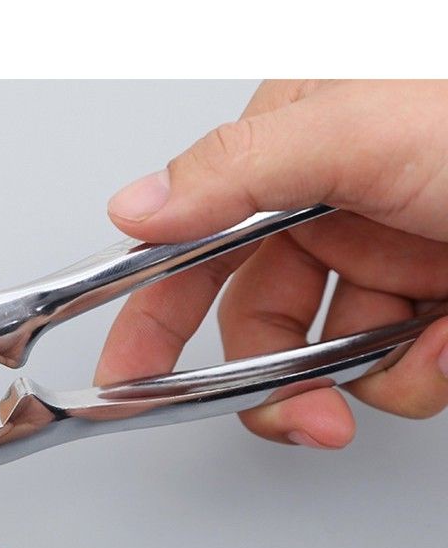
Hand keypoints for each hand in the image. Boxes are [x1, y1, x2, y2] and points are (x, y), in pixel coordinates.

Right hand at [97, 80, 447, 447]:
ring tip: (434, 341)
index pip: (193, 245)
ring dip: (376, 372)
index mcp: (295, 150)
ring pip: (332, 355)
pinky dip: (426, 368)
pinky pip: (398, 365)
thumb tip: (137, 207)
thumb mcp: (372, 130)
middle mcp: (332, 205)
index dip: (155, 314)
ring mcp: (384, 255)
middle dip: (279, 379)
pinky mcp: (431, 298)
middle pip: (262, 320)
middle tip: (301, 418)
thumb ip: (241, 168)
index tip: (129, 372)